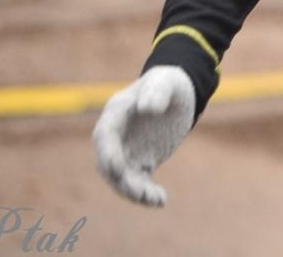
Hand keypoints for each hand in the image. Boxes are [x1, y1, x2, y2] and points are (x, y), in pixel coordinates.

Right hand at [92, 65, 195, 206]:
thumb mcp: (165, 82)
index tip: (114, 166)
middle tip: (139, 191)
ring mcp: (127, 151)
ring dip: (134, 191)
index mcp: (116, 113)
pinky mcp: (141, 162)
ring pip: (122, 178)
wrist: (177, 93)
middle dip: (120, 179)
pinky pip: (139, 182)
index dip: (107, 152)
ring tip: (154, 199)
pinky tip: (161, 200)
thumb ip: (156, 92)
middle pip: (109, 163)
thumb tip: (146, 107)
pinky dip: (147, 193)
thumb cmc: (168, 83)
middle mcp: (116, 136)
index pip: (105, 136)